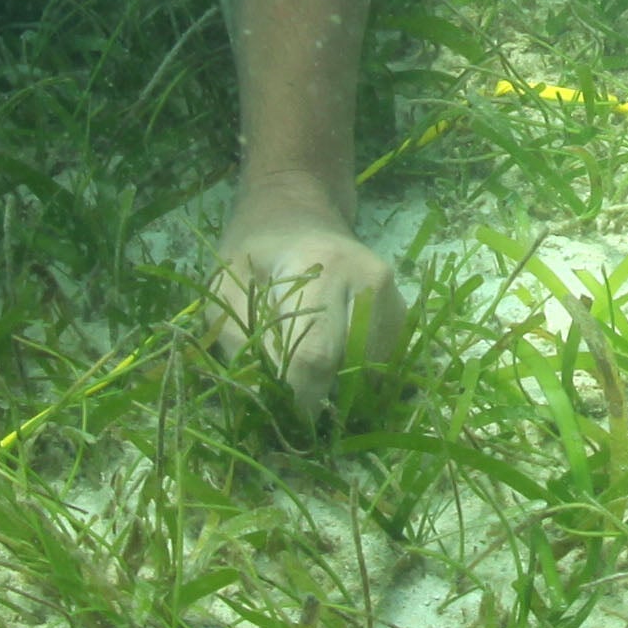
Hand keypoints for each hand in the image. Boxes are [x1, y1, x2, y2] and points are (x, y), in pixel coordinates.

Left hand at [214, 192, 404, 417]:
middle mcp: (369, 279)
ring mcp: (392, 296)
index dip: (297, 398)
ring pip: (367, 373)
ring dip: (337, 387)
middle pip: (346, 368)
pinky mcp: (402, 314)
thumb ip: (241, 341)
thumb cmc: (255, 249)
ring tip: (304, 373)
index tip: (279, 418)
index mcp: (321, 266)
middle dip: (316, 396)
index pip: (315, 354)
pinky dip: (353, 376)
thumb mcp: (225, 286)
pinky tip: (329, 361)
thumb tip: (268, 399)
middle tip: (287, 403)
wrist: (299, 209)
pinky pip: (380, 365)